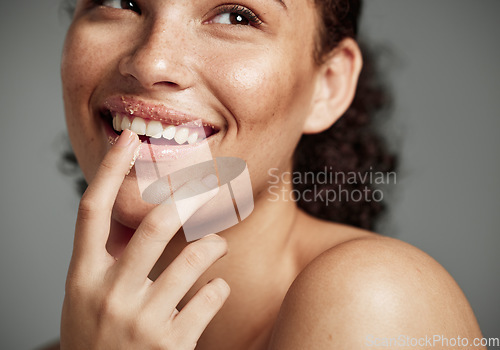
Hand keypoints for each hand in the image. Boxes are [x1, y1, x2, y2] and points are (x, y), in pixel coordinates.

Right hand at [60, 129, 229, 349]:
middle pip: (155, 225)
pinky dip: (218, 287)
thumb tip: (139, 216)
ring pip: (195, 257)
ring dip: (214, 244)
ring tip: (216, 244)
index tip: (128, 139)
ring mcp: (140, 320)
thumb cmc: (97, 338)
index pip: (91, 211)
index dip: (110, 171)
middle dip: (188, 200)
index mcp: (83, 277)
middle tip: (207, 187)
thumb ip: (107, 260)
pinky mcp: (171, 343)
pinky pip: (211, 296)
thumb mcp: (87, 298)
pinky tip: (213, 290)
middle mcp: (109, 294)